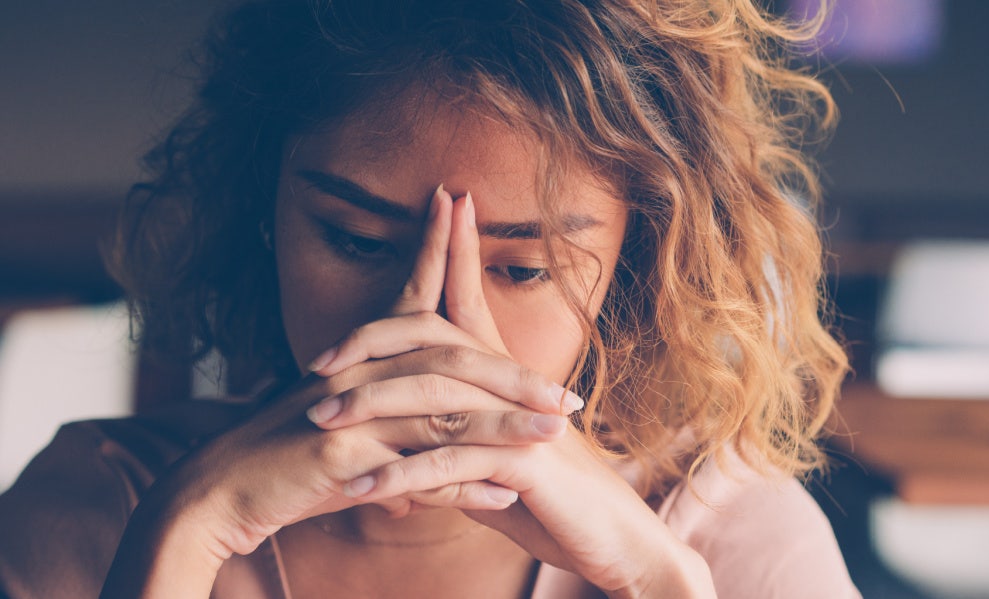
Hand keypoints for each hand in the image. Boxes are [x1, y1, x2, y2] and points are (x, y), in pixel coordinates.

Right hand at [133, 186, 576, 559]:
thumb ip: (408, 428)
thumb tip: (467, 443)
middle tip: (571, 395)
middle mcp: (359, 374)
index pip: (410, 296)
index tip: (460, 202)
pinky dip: (462, 486)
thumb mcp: (352, 431)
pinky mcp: (339, 454)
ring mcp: (349, 412)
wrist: (217, 493)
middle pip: (449, 359)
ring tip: (557, 433)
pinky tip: (503, 494)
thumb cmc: (288, 462)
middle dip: (515, 376)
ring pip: (443, 411)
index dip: (437, 249)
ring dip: (506, 424)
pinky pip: (415, 469)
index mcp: (361, 358)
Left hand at [313, 192, 715, 595]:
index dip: (455, 250)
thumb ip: (455, 443)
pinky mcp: (525, 463)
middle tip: (315, 363)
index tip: (441, 203)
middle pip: (437, 340)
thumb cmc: (554, 501)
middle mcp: (513, 388)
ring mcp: (520, 421)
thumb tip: (411, 445)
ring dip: (369, 410)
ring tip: (317, 424)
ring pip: (434, 398)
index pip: (472, 301)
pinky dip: (399, 477)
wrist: (614, 538)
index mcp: (507, 377)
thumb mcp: (496, 464)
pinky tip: (359, 489)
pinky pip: (449, 463)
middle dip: (373, 341)